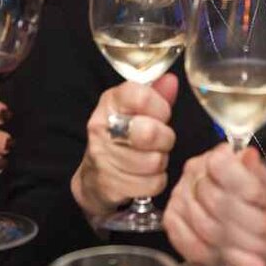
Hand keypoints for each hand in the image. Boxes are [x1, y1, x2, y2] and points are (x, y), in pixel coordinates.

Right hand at [70, 74, 178, 219]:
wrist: (94, 176)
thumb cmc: (123, 137)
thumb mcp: (137, 111)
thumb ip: (157, 95)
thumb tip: (171, 81)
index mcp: (111, 102)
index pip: (142, 97)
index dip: (161, 108)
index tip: (161, 115)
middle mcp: (102, 127)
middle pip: (149, 132)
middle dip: (165, 139)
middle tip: (161, 141)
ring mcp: (102, 157)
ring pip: (154, 161)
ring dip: (161, 162)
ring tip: (151, 158)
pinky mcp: (109, 185)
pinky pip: (152, 184)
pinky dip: (155, 182)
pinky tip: (145, 176)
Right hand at [163, 143, 265, 265]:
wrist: (245, 218)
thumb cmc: (259, 203)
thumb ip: (262, 179)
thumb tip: (249, 156)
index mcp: (221, 156)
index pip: (223, 166)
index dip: (244, 187)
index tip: (263, 204)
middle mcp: (195, 171)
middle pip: (217, 202)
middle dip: (247, 228)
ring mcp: (180, 195)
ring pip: (204, 226)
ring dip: (234, 248)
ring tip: (256, 261)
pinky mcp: (172, 219)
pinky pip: (188, 242)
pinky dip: (212, 256)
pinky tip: (230, 260)